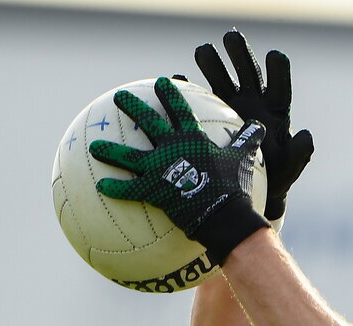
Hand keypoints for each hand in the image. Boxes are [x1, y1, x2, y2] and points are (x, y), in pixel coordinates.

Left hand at [89, 76, 268, 264]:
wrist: (223, 215)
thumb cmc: (234, 189)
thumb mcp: (242, 161)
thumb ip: (246, 142)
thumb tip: (258, 126)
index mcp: (192, 138)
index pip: (178, 109)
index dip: (169, 94)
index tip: (161, 83)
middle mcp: (171, 148)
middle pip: (146, 122)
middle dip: (132, 107)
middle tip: (119, 97)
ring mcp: (158, 168)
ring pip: (128, 156)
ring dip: (110, 151)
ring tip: (94, 147)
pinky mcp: (152, 190)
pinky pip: (128, 189)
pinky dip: (115, 188)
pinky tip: (101, 186)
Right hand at [195, 29, 313, 220]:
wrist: (249, 189)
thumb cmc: (274, 177)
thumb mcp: (290, 168)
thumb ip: (300, 153)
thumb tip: (306, 136)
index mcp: (275, 108)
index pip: (279, 84)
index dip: (278, 70)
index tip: (275, 56)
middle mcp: (252, 100)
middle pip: (246, 70)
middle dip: (240, 52)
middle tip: (231, 38)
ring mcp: (229, 104)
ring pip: (220, 77)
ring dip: (212, 62)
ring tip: (203, 51)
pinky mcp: (209, 113)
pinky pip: (196, 97)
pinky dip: (187, 88)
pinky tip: (179, 79)